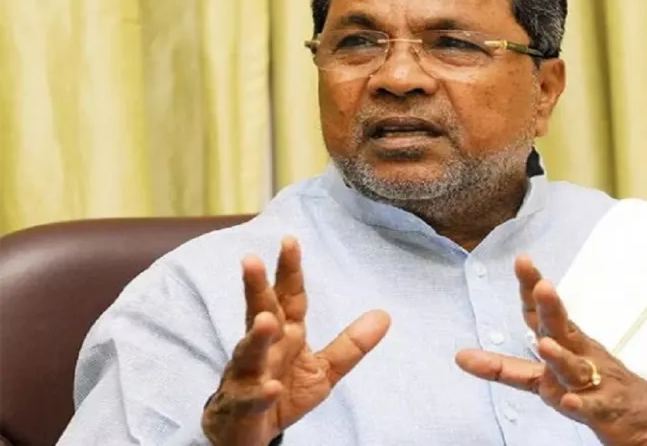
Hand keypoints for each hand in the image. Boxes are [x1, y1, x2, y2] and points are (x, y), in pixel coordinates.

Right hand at [201, 236, 390, 445]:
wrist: (247, 434)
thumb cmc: (282, 394)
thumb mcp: (323, 369)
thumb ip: (351, 345)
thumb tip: (385, 315)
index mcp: (286, 335)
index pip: (288, 297)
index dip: (289, 270)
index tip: (290, 240)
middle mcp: (264, 349)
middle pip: (259, 313)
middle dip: (255, 288)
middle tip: (250, 260)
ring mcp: (247, 377)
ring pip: (248, 353)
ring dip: (256, 337)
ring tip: (266, 320)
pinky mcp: (241, 407)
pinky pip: (250, 399)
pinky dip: (260, 393)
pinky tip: (271, 387)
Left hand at [455, 255, 646, 445]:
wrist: (645, 418)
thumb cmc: (591, 386)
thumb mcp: (544, 377)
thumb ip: (504, 368)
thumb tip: (459, 356)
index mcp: (565, 343)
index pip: (543, 314)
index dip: (531, 289)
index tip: (522, 261)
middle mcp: (579, 355)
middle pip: (562, 329)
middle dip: (551, 308)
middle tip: (542, 286)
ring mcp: (594, 381)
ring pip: (574, 367)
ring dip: (560, 357)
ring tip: (544, 345)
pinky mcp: (606, 408)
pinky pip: (593, 405)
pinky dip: (583, 403)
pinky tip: (571, 401)